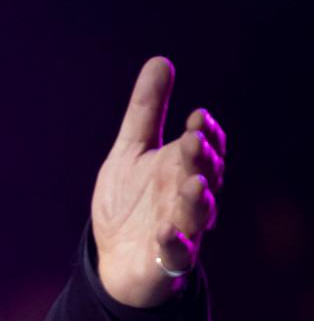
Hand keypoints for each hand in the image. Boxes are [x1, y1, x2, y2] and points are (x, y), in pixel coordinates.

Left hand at [93, 57, 224, 307]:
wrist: (115, 258)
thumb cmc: (128, 202)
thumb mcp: (130, 151)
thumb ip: (146, 111)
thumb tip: (160, 61)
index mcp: (182, 167)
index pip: (205, 146)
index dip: (206, 133)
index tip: (197, 117)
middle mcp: (187, 196)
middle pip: (206, 176)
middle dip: (202, 159)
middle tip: (194, 140)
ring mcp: (181, 228)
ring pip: (198, 213)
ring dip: (197, 199)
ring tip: (193, 184)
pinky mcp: (167, 259)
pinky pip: (176, 252)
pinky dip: (173, 242)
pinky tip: (164, 232)